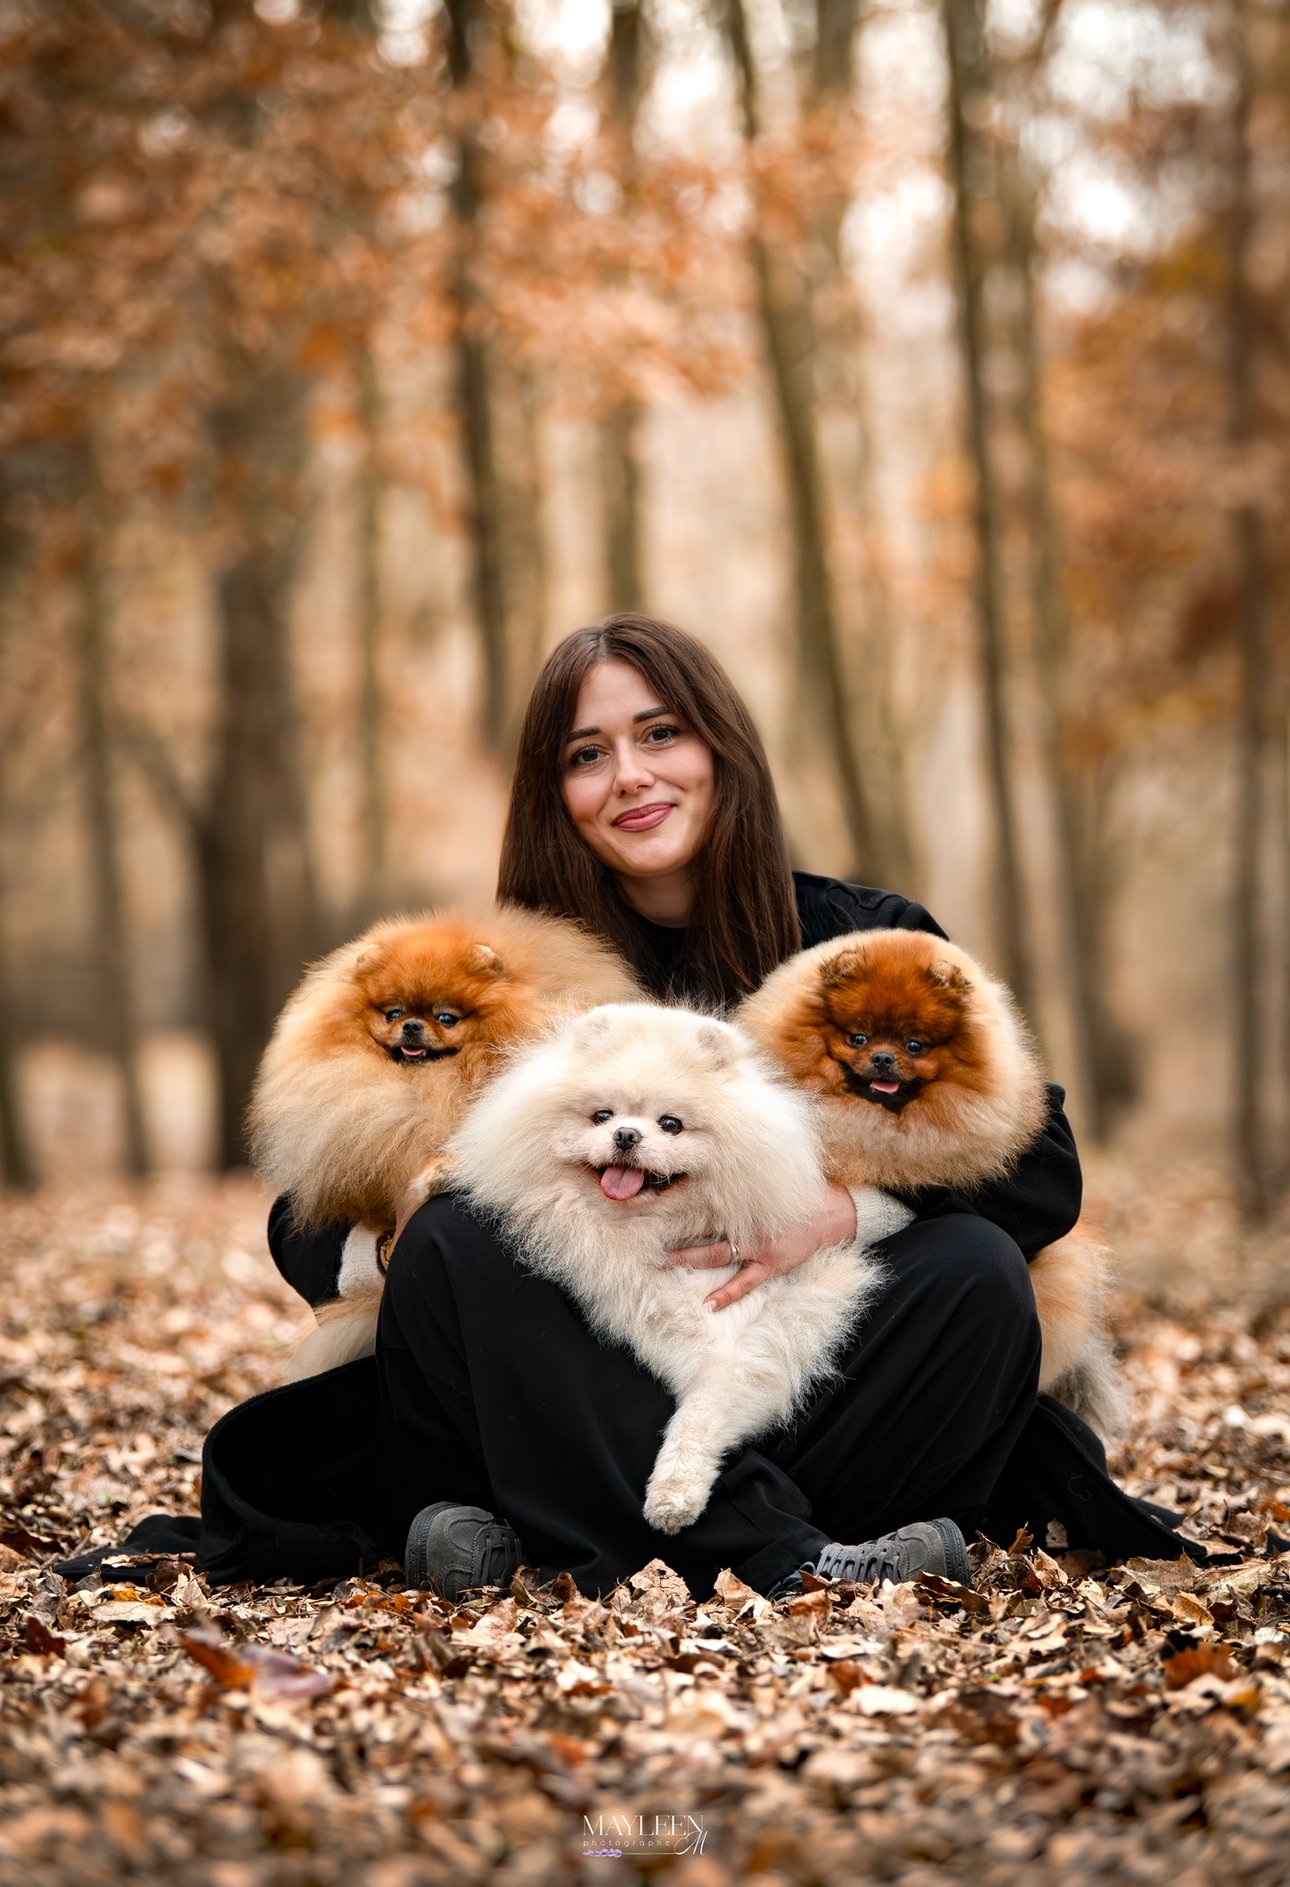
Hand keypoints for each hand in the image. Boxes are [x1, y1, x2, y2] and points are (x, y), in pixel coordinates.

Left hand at [667, 1183, 857, 1310]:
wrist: (832, 1214)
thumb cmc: (801, 1198)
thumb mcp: (770, 1187)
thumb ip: (744, 1186)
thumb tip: (718, 1169)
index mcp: (744, 1204)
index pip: (705, 1203)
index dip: (681, 1202)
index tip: (657, 1203)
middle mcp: (746, 1224)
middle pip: (703, 1229)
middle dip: (678, 1232)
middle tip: (651, 1236)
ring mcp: (757, 1246)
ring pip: (717, 1254)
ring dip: (692, 1258)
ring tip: (668, 1263)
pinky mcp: (770, 1264)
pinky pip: (745, 1282)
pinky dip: (727, 1293)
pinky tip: (710, 1304)